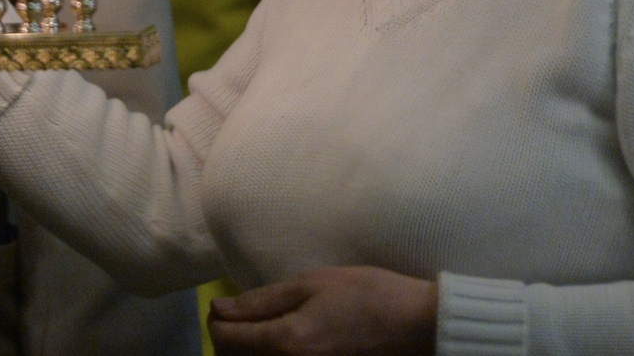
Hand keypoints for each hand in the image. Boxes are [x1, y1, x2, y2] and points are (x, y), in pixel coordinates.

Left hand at [208, 267, 435, 355]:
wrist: (418, 327)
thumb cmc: (366, 295)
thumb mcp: (311, 284)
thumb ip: (261, 300)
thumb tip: (220, 309)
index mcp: (286, 342)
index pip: (225, 339)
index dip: (216, 320)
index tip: (221, 307)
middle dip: (227, 340)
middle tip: (237, 319)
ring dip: (246, 353)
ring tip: (255, 332)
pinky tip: (279, 344)